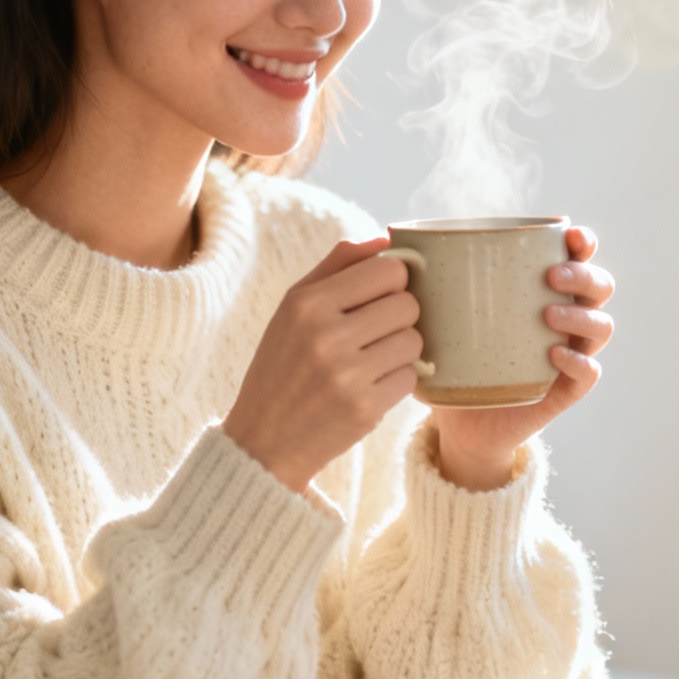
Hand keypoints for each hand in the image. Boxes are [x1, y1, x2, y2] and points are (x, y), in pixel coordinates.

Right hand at [223, 238, 421, 493]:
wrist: (263, 441)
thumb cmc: (282, 365)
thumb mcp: (293, 308)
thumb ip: (338, 266)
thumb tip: (386, 237)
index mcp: (307, 303)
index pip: (389, 269)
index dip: (393, 281)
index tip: (380, 295)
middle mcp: (326, 336)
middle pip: (408, 304)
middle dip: (400, 316)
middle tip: (375, 331)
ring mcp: (347, 375)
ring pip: (415, 341)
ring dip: (401, 349)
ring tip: (371, 359)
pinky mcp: (365, 409)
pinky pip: (410, 378)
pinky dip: (397, 381)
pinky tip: (369, 386)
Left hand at [431, 226, 614, 490]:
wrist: (457, 424)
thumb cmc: (449, 358)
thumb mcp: (434, 317)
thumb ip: (416, 281)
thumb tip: (383, 240)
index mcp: (540, 290)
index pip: (577, 257)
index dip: (583, 242)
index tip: (571, 234)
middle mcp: (563, 318)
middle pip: (600, 286)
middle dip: (583, 274)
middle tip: (551, 275)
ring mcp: (569, 354)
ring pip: (601, 326)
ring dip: (582, 315)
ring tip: (548, 314)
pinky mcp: (564, 391)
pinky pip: (589, 373)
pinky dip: (578, 362)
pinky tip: (553, 355)